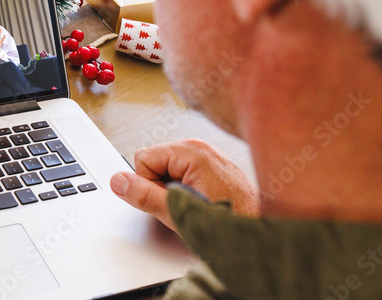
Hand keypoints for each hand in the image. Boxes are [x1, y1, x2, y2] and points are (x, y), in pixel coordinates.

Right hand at [110, 139, 259, 231]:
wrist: (262, 234)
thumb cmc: (231, 222)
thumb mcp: (179, 213)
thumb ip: (145, 196)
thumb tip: (119, 182)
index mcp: (191, 152)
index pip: (143, 159)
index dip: (149, 185)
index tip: (168, 200)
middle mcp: (200, 148)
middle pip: (154, 161)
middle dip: (160, 186)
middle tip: (182, 204)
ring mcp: (208, 156)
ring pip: (168, 169)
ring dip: (173, 189)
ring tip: (195, 204)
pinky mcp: (213, 166)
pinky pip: (184, 173)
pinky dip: (186, 188)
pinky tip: (202, 202)